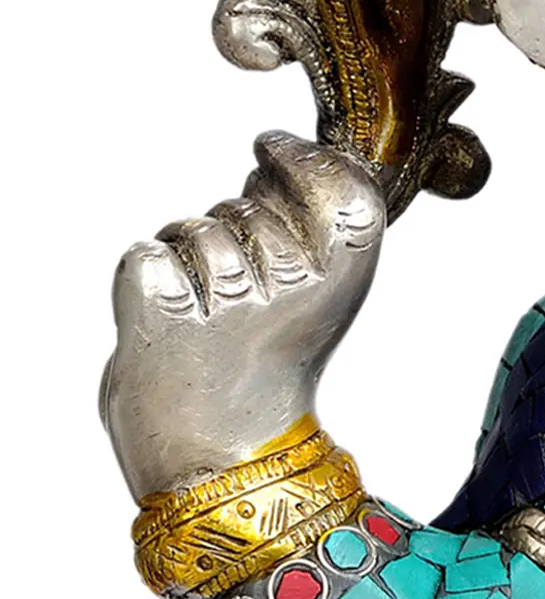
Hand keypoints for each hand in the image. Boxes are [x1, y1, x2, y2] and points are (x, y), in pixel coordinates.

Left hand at [102, 133, 384, 499]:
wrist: (227, 452)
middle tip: (237, 282)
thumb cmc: (268, 362)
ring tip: (203, 306)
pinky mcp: (159, 322)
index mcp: (342, 284)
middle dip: (231, 221)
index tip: (272, 146)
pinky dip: (147, 276)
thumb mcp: (319, 297)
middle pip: (249, 203)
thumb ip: (311, 229)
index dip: (306, 158)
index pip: (344, 190)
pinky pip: (146, 254)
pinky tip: (169, 314)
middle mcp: (292, 291)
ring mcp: (225, 307)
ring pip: (195, 227)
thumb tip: (277, 152)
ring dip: (188, 252)